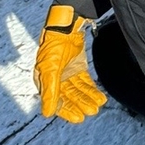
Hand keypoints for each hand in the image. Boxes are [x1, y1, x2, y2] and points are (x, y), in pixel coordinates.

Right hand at [33, 5, 106, 122]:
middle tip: (92, 111)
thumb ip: (50, 92)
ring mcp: (68, 73)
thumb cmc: (53, 46)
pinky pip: (85, 81)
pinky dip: (92, 89)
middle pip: (70, 96)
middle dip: (81, 104)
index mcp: (44, 82)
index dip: (67, 110)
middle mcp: (56, 80)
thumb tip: (47, 113)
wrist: (66, 26)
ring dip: (88, 97)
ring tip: (98, 105)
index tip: (78, 118)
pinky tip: (100, 96)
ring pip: (79, 90)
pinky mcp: (78, 67)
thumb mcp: (50, 70)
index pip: (56, 101)